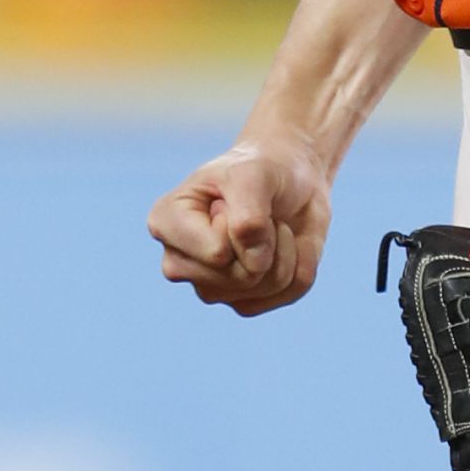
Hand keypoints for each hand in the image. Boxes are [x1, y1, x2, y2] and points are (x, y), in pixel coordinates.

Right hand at [147, 134, 331, 316]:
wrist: (289, 175)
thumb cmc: (260, 169)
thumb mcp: (253, 174)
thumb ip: (248, 215)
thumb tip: (255, 263)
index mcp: (167, 225)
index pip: (217, 253)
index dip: (243, 223)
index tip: (235, 198)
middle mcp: (180, 264)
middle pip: (241, 276)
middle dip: (267, 239)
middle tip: (259, 211)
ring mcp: (211, 288)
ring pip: (268, 286)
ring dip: (287, 247)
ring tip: (271, 223)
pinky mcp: (245, 301)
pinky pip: (290, 291)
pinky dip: (302, 260)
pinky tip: (286, 241)